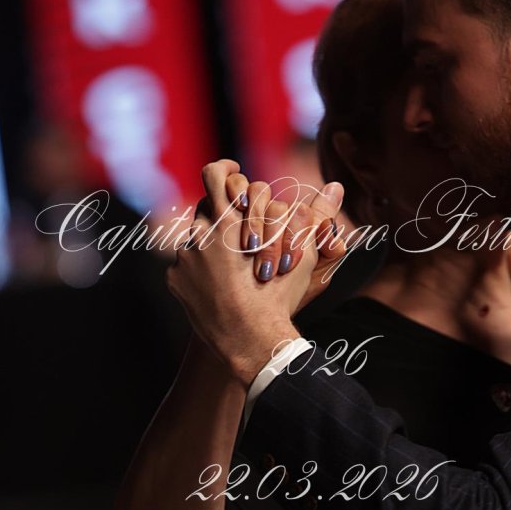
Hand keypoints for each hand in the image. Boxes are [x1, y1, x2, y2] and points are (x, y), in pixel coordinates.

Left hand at [166, 160, 341, 386]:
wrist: (250, 339)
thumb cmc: (279, 297)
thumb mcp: (303, 254)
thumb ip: (317, 216)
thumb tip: (334, 186)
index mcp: (228, 217)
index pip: (215, 175)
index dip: (223, 170)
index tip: (232, 172)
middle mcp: (200, 231)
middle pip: (205, 207)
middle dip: (221, 215)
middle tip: (240, 231)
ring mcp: (185, 256)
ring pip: (196, 240)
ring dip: (212, 247)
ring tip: (233, 268)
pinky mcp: (175, 279)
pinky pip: (186, 268)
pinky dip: (200, 274)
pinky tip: (219, 289)